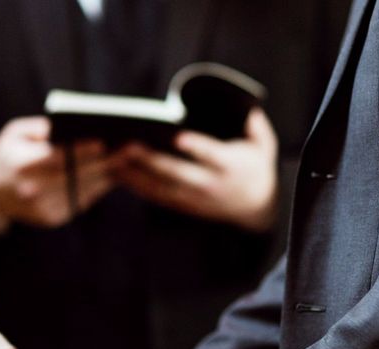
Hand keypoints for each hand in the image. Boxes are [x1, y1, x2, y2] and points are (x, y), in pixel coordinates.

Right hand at [0, 117, 114, 229]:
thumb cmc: (10, 154)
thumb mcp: (15, 133)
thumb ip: (41, 128)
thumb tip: (71, 125)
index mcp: (20, 164)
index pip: (56, 158)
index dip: (81, 151)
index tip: (104, 142)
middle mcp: (30, 190)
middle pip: (74, 176)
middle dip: (103, 163)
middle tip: (127, 151)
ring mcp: (42, 208)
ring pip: (82, 190)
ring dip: (106, 176)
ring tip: (125, 161)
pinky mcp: (52, 219)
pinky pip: (81, 201)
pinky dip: (98, 188)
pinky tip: (112, 175)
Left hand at [112, 108, 277, 230]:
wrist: (255, 209)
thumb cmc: (256, 167)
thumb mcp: (264, 146)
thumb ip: (256, 127)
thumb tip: (250, 108)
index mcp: (229, 165)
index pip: (211, 155)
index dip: (196, 146)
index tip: (178, 137)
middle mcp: (210, 184)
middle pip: (177, 173)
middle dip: (151, 160)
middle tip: (128, 145)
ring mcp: (195, 198)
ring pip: (161, 187)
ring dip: (136, 174)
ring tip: (114, 159)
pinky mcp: (184, 205)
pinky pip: (157, 197)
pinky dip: (137, 186)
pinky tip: (119, 174)